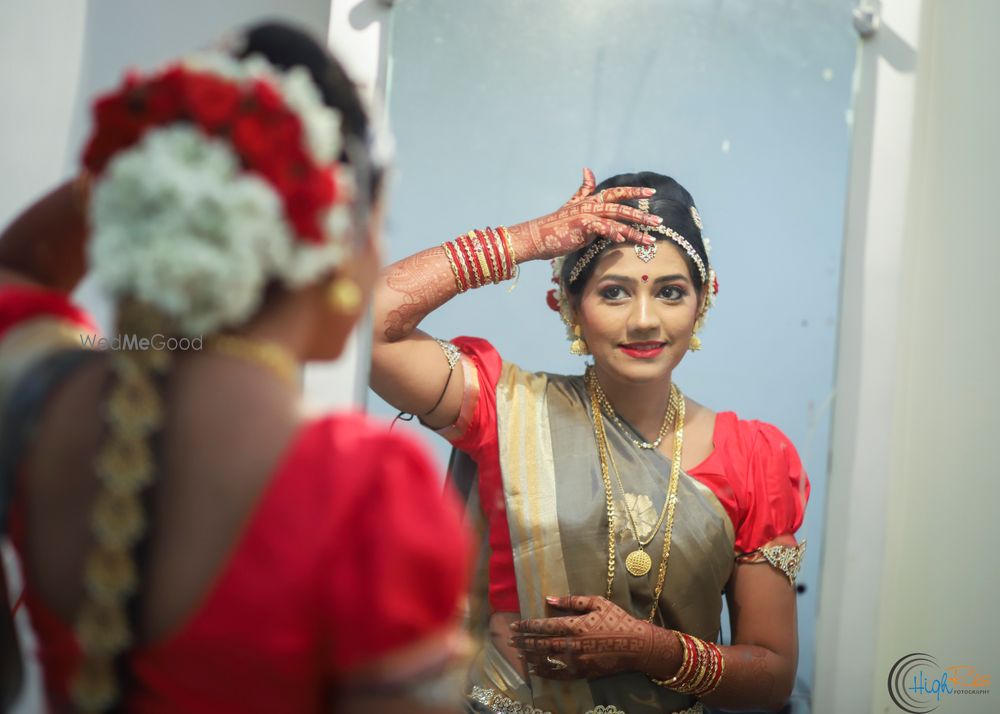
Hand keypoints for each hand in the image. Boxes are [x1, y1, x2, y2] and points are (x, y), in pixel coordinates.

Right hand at [506, 168, 660, 262]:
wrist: (537, 236)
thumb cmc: (556, 225)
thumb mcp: (572, 204)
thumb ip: (584, 189)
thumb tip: (587, 170)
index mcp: (591, 200)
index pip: (617, 192)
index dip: (634, 190)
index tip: (652, 192)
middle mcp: (591, 205)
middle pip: (622, 207)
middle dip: (642, 215)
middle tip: (659, 222)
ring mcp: (587, 214)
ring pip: (616, 220)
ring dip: (634, 231)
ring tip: (649, 240)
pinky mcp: (581, 226)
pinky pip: (601, 228)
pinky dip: (612, 233)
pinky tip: (621, 239)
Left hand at [509, 595, 676, 679]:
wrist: (637, 645)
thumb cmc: (617, 619)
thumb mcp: (597, 602)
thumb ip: (572, 601)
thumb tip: (550, 599)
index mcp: (574, 625)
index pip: (543, 626)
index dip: (527, 626)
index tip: (514, 625)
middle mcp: (572, 644)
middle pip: (540, 643)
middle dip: (523, 641)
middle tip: (510, 639)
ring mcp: (576, 660)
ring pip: (547, 659)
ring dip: (530, 655)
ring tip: (518, 652)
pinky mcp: (583, 672)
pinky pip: (559, 674)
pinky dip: (545, 672)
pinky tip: (535, 669)